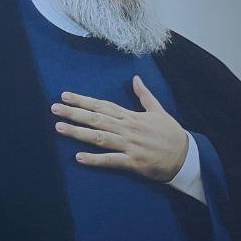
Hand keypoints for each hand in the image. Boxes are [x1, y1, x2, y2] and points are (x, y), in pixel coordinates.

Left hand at [52, 76, 188, 181]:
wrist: (186, 156)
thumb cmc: (171, 134)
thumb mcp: (159, 110)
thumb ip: (144, 95)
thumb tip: (135, 78)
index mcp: (131, 116)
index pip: (103, 105)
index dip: (83, 100)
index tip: (65, 96)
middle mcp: (128, 129)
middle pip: (97, 119)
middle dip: (75, 113)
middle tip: (54, 108)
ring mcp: (130, 145)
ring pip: (100, 137)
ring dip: (79, 133)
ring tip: (60, 128)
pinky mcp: (133, 162)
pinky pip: (111, 160)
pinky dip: (95, 159)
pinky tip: (79, 157)